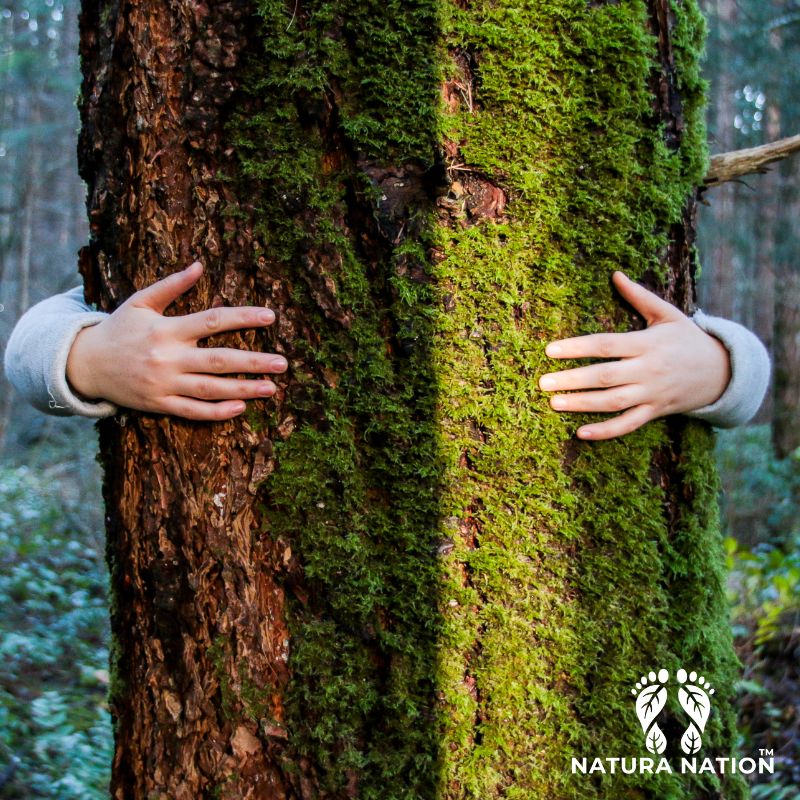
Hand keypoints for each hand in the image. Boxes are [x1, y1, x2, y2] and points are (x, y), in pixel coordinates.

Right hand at [66, 261, 287, 420]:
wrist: (85, 364)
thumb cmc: (119, 329)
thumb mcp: (140, 301)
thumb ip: (172, 285)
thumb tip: (200, 264)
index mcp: (167, 329)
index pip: (213, 321)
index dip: (244, 318)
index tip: (271, 316)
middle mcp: (168, 357)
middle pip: (219, 360)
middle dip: (254, 362)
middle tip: (283, 363)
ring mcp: (164, 384)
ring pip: (210, 389)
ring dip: (244, 390)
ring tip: (272, 388)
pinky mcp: (159, 404)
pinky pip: (192, 411)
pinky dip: (216, 412)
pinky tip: (240, 408)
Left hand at [539, 271, 730, 439]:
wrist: (723, 371)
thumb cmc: (687, 339)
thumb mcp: (668, 314)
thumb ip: (639, 296)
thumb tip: (615, 274)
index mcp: (647, 343)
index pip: (606, 345)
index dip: (577, 347)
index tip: (550, 350)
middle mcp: (648, 370)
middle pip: (604, 376)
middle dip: (572, 379)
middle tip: (542, 381)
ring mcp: (652, 394)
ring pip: (613, 402)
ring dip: (581, 404)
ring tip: (553, 403)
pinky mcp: (655, 412)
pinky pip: (628, 424)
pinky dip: (605, 432)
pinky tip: (580, 433)